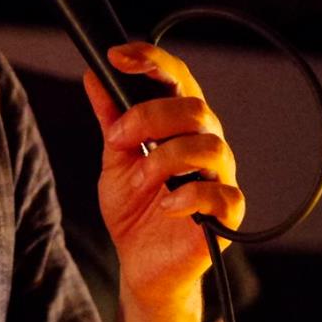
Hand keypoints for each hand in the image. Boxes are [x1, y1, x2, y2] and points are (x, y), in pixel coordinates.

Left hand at [82, 42, 245, 306]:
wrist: (142, 265)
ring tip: (142, 180)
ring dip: (165, 158)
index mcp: (181, 125)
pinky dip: (188, 195)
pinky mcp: (226, 212)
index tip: (117, 56)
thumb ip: (111, 120)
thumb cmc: (136, 212)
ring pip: (208, 146)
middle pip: (194, 108)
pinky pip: (219, 192)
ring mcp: (219, 176)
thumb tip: (94, 76)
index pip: (177, 79)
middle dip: (150, 117)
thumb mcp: (114, 162)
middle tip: (119, 139)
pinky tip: (166, 205)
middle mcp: (206, 143)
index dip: (151, 60)